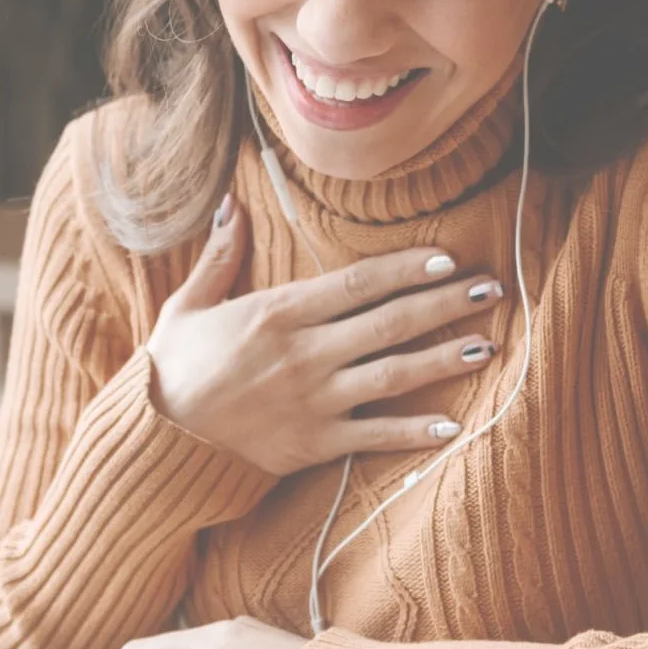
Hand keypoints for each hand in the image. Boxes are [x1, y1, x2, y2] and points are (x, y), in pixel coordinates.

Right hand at [145, 192, 503, 477]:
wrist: (156, 441)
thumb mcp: (188, 305)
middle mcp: (304, 353)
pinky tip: (453, 426)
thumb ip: (219, 255)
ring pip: (394, 375)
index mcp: (278, 312)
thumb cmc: (172, 369)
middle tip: (492, 288)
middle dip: (445, 303)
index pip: (358, 283)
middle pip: (390, 322)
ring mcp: (314, 401)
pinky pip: (375, 437)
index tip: (447, 258)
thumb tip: (230, 204)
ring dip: (444, 358)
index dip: (407, 268)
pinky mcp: (314, 444)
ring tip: (487, 344)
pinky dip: (415, 432)